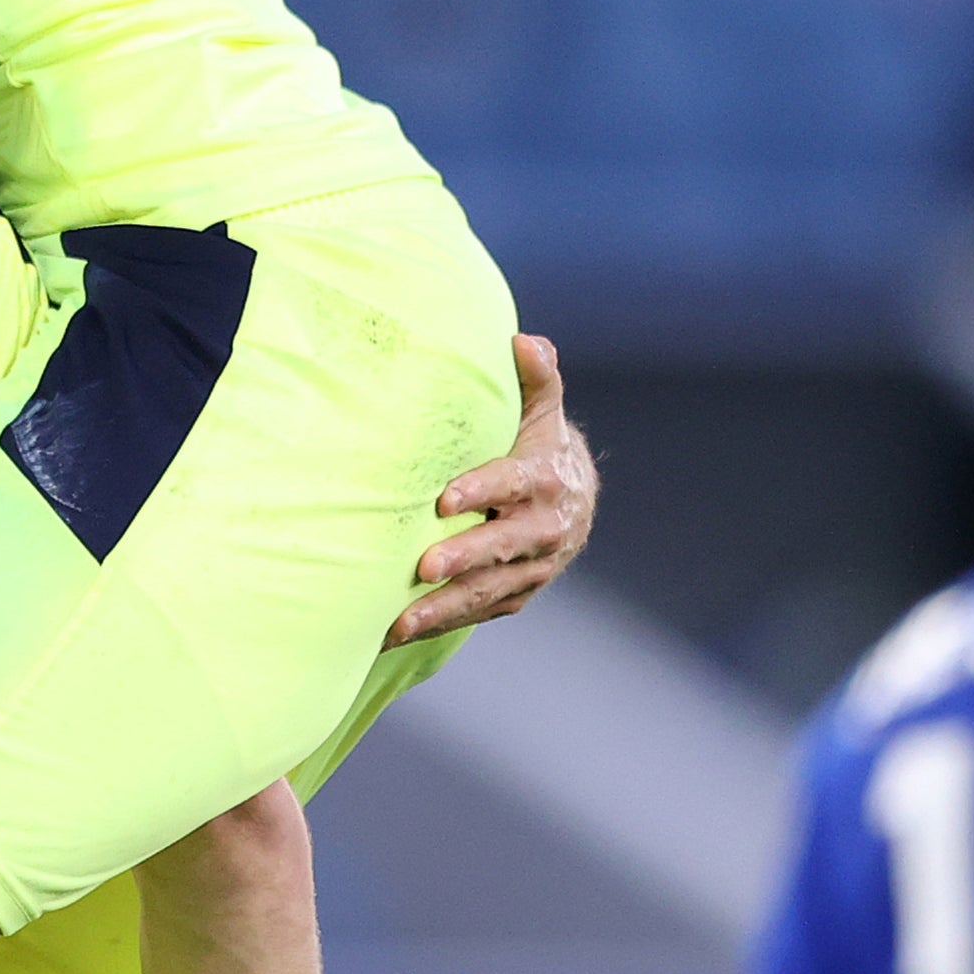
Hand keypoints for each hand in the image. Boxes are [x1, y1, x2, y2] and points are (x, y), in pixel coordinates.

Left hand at [390, 333, 596, 646]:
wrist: (574, 498)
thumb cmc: (538, 443)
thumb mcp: (541, 409)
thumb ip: (536, 377)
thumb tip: (525, 342)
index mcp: (546, 479)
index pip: (513, 484)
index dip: (482, 490)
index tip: (444, 499)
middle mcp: (544, 528)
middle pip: (501, 546)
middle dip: (463, 559)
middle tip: (421, 567)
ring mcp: (533, 567)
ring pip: (489, 590)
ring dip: (445, 607)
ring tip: (399, 622)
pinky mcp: (519, 593)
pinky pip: (482, 610)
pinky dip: (446, 622)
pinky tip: (401, 632)